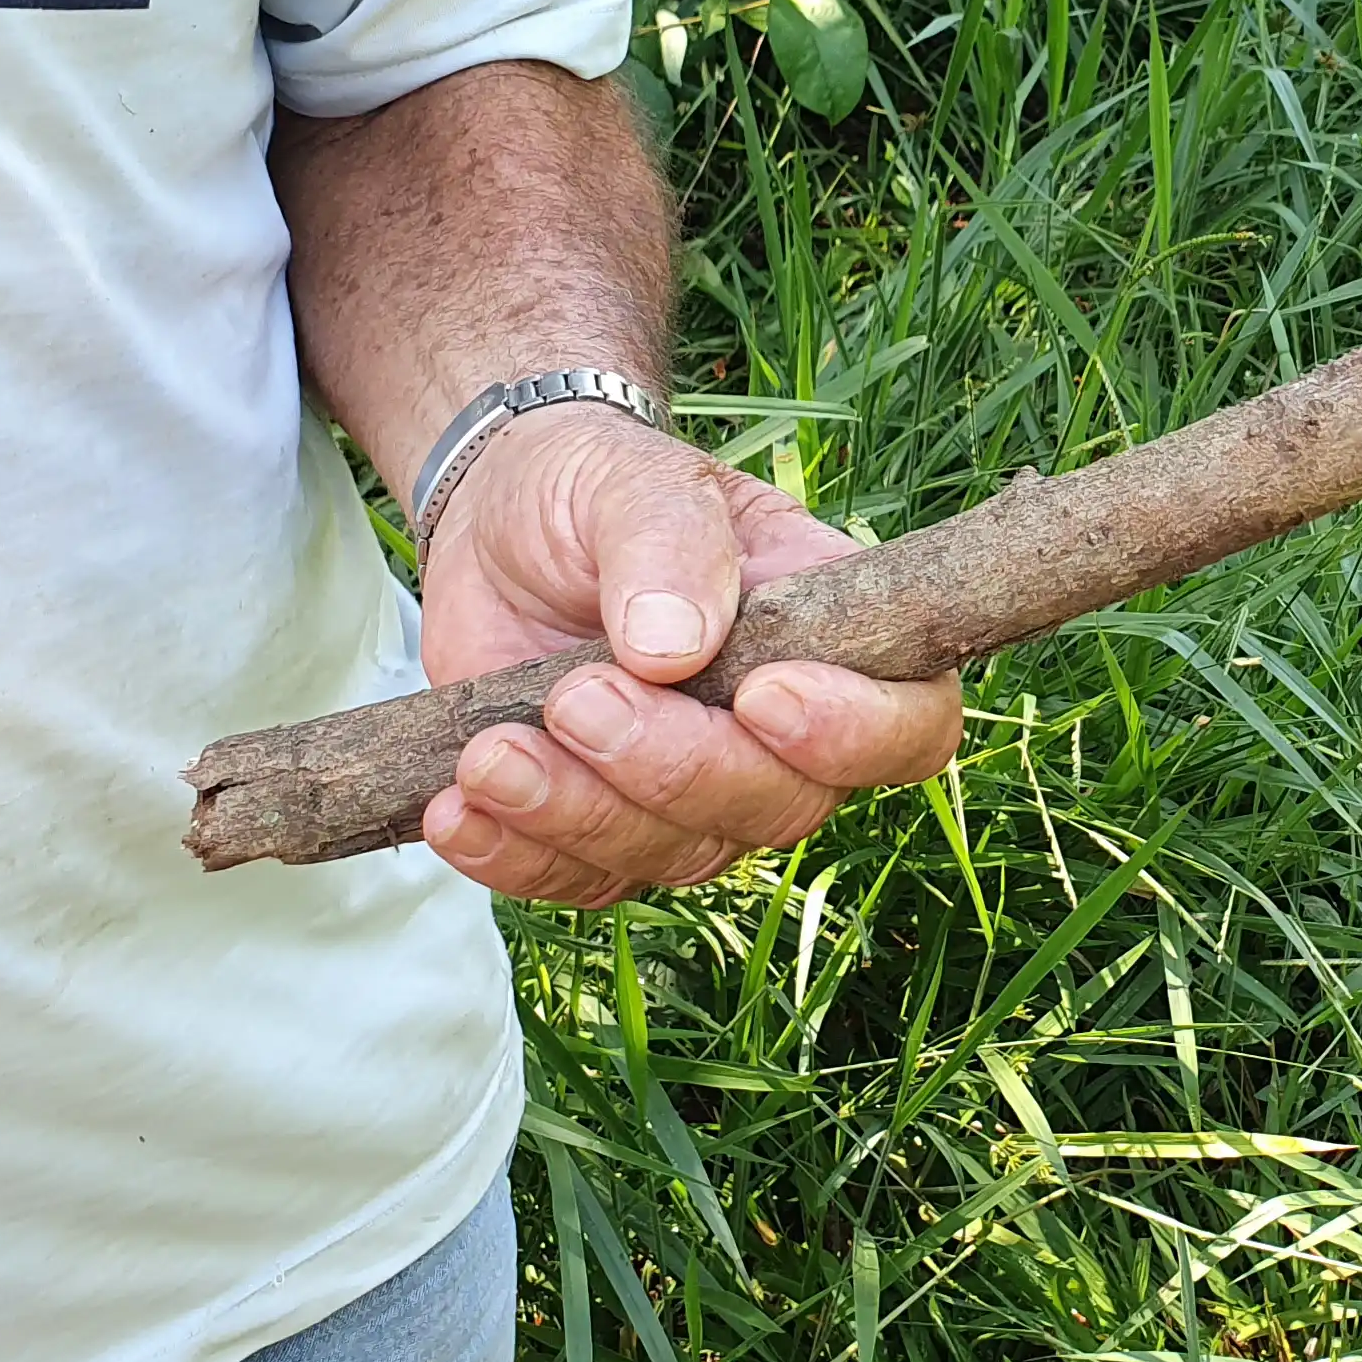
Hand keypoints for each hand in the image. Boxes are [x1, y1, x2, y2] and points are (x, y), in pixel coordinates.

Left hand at [409, 405, 960, 903]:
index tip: (761, 696)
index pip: (908, 725)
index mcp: (836, 640)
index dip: (854, 733)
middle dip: (673, 766)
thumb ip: (668, 543)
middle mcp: (783, 739)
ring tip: (489, 752)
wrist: (501, 524)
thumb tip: (674, 646)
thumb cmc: (599, 488)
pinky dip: (514, 856)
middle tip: (575, 697)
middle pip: (779, 808)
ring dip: (577, 815)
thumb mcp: (634, 479)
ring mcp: (695, 795)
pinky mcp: (603, 831)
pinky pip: (579, 882)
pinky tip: (454, 810)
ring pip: (674, 857)